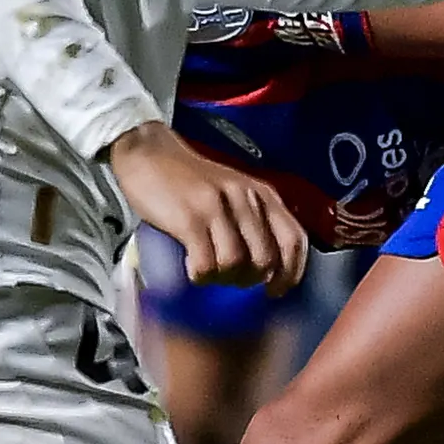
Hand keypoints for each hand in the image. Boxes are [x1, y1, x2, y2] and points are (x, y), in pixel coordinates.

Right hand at [107, 121, 306, 292]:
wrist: (149, 153)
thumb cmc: (191, 179)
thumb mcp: (234, 192)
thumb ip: (252, 218)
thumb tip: (264, 266)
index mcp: (263, 194)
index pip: (294, 240)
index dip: (291, 273)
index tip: (275, 291)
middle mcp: (246, 199)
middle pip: (265, 259)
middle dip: (248, 280)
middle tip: (229, 279)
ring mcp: (217, 208)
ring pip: (235, 264)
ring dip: (221, 278)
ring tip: (208, 273)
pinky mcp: (189, 218)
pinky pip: (205, 263)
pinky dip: (200, 275)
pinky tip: (192, 270)